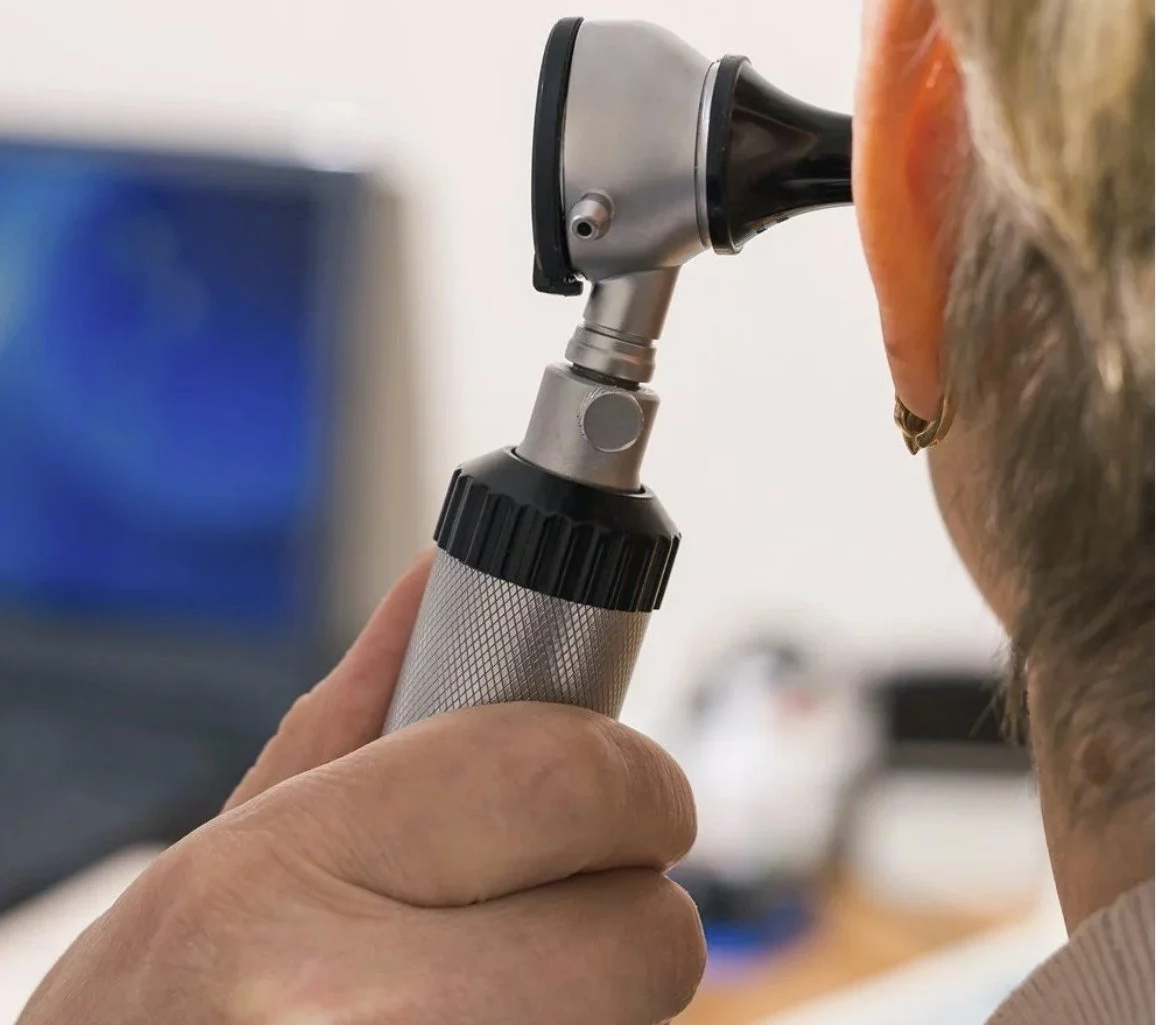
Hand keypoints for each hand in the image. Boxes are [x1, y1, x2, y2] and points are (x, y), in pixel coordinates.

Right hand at [20, 553, 704, 1024]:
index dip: (631, 777)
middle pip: (645, 935)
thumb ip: (353, 713)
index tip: (629, 787)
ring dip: (605, 991)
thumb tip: (435, 581)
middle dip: (637, 904)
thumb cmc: (146, 1017)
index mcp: (284, 878)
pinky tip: (481, 1020)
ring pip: (638, 1021)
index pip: (560, 780)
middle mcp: (360, 1010)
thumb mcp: (218, 852)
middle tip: (578, 893)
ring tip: (501, 976)